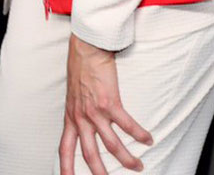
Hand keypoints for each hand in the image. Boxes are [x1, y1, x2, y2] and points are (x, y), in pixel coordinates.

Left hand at [59, 34, 152, 174]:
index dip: (65, 167)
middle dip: (99, 172)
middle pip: (89, 154)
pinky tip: (148, 140)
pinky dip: (139, 134)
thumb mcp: (72, 97)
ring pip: (112, 145)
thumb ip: (78, 112)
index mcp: (71, 118)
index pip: (65, 148)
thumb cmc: (80, 70)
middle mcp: (81, 118)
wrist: (86, 50)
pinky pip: (127, 125)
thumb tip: (84, 124)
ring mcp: (95, 112)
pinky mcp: (110, 103)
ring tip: (137, 167)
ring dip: (126, 159)